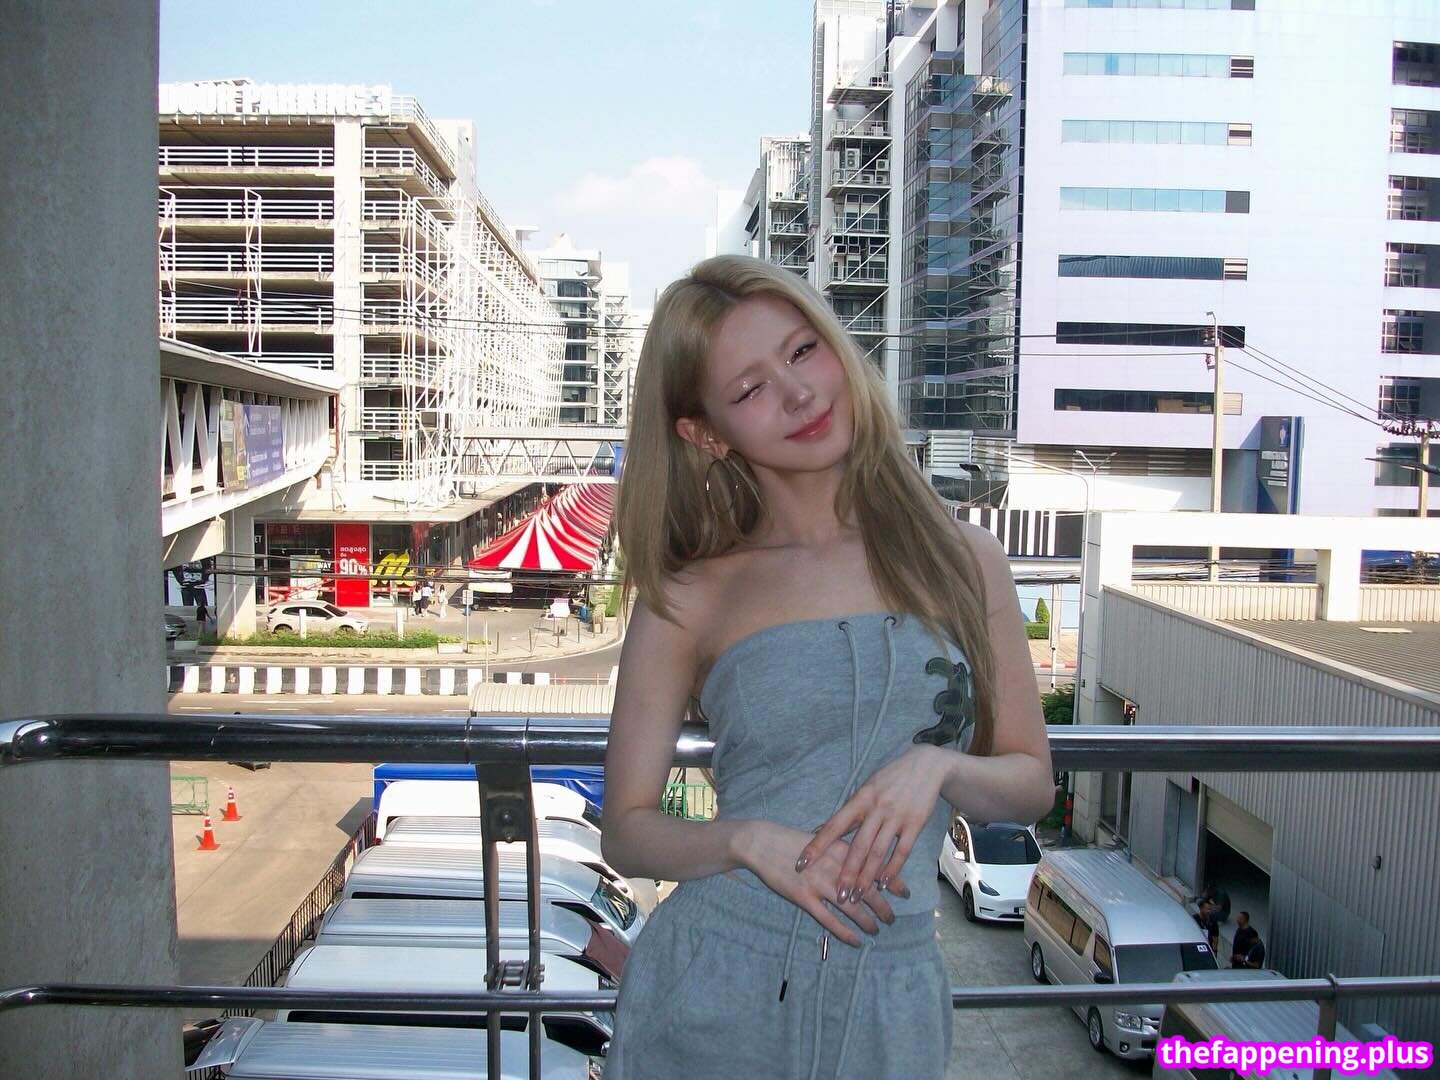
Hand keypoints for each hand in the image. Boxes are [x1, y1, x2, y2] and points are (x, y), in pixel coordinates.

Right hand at [738, 820, 895, 946]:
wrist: (763, 842)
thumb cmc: (793, 841)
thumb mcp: (823, 839)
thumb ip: (843, 850)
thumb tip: (865, 860)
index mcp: (842, 850)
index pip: (874, 868)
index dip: (892, 882)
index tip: (905, 893)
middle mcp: (835, 868)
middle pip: (868, 891)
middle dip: (883, 907)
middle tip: (892, 918)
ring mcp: (819, 884)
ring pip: (852, 908)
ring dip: (867, 922)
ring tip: (876, 930)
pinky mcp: (804, 898)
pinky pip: (829, 920)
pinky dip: (844, 932)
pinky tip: (855, 941)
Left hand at [796, 744, 956, 910]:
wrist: (925, 765)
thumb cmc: (890, 779)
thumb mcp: (866, 788)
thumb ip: (847, 812)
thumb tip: (819, 829)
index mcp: (860, 799)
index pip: (834, 826)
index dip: (817, 845)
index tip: (802, 863)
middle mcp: (876, 808)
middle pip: (857, 845)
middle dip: (846, 873)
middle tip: (837, 895)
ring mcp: (896, 816)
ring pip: (878, 851)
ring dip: (867, 877)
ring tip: (857, 896)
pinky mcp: (915, 824)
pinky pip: (902, 850)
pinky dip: (892, 869)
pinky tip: (883, 883)